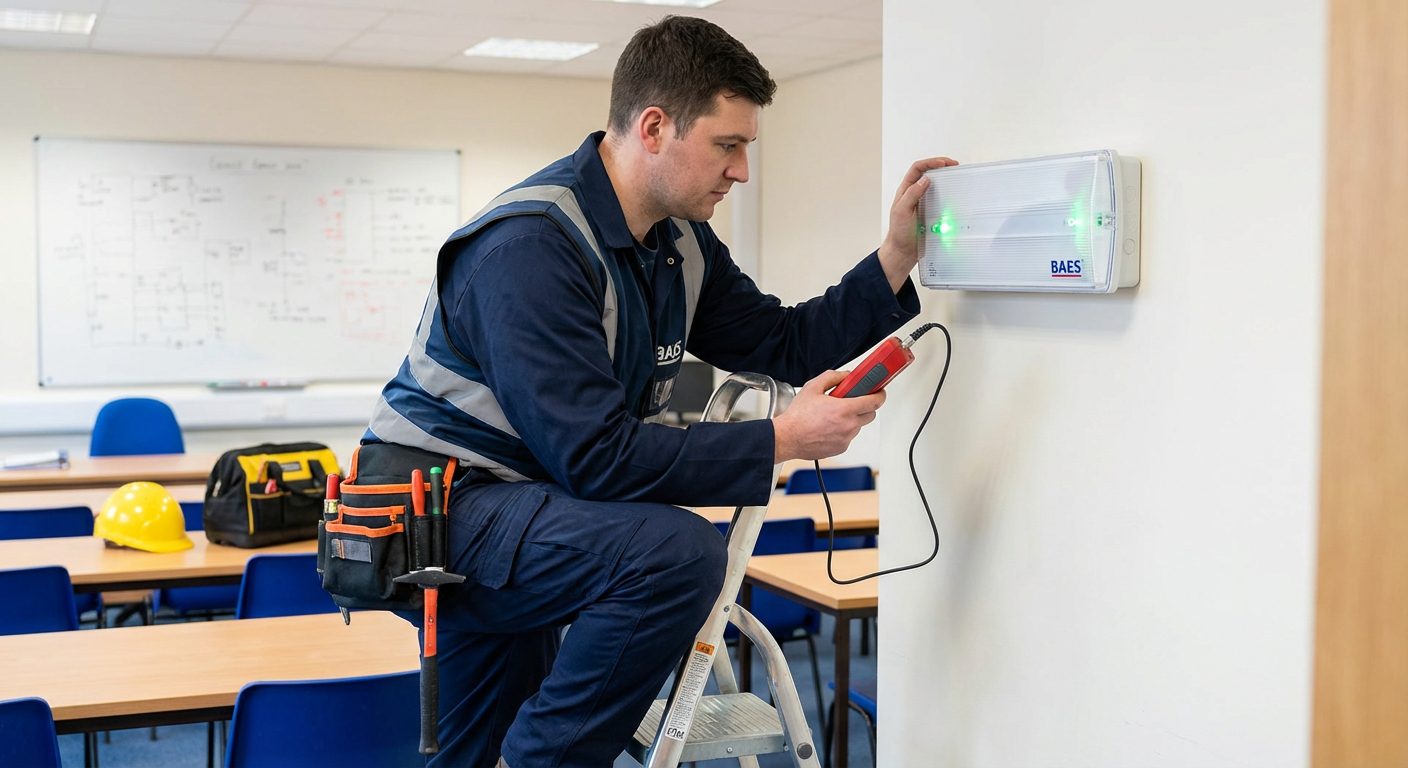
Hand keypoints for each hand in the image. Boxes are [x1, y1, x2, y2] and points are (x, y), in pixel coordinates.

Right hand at [773, 370, 885, 462]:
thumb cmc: (797, 416)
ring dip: (853, 419)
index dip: (880, 395)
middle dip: (865, 406)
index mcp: (844, 409)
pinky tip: (829, 427)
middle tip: (854, 401)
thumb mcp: (813, 387)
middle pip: (871, 414)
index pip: (874, 401)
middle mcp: (848, 425)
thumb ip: (833, 377)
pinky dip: (844, 431)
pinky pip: (849, 437)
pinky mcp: (841, 448)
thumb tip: (846, 376)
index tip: (879, 391)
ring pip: (859, 426)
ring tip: (834, 415)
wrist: (787, 438)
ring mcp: (846, 438)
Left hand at [878, 156, 958, 291]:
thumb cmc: (899, 233)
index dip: (931, 162)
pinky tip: (954, 195)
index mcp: (905, 191)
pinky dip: (947, 194)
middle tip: (954, 166)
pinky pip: (939, 199)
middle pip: (927, 173)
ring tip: (956, 177)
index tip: (945, 163)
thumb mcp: (902, 211)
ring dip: (945, 179)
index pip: (917, 169)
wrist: (903, 252)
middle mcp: (913, 194)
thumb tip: (925, 180)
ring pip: (934, 185)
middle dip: (941, 166)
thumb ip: (912, 195)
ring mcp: (922, 203)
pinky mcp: (929, 212)